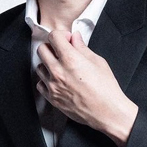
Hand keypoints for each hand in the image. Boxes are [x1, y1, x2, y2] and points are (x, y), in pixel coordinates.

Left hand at [36, 30, 137, 146]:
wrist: (107, 111)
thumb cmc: (106, 88)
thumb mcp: (98, 61)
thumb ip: (82, 47)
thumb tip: (75, 37)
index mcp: (70, 59)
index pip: (53, 36)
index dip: (61, 35)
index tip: (67, 39)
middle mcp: (58, 71)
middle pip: (42, 49)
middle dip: (52, 47)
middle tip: (62, 51)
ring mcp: (53, 86)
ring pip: (39, 66)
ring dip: (48, 64)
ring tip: (61, 67)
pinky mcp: (52, 98)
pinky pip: (40, 84)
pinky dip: (46, 80)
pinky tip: (57, 80)